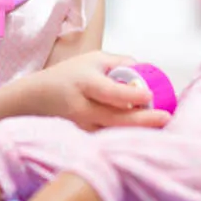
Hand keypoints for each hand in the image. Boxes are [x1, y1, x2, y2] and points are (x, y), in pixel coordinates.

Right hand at [29, 51, 171, 130]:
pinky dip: (125, 138)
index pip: (109, 92)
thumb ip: (121, 62)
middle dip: (142, 120)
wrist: (36, 99)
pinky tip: (143, 135)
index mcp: (85, 83)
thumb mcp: (93, 59)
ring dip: (136, 132)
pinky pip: (107, 141)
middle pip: (114, 118)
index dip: (129, 95)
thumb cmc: (69, 75)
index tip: (148, 95)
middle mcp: (82, 108)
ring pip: (112, 134)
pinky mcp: (83, 140)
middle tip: (165, 118)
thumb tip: (147, 71)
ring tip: (160, 127)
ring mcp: (82, 127)